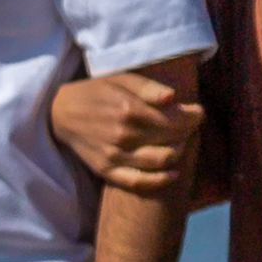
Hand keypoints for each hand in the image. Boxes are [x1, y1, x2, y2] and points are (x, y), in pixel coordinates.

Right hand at [45, 66, 204, 201]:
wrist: (62, 113)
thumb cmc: (96, 92)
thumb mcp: (120, 79)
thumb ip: (148, 87)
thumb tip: (173, 97)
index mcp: (128, 109)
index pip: (174, 118)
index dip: (193, 116)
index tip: (199, 113)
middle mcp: (123, 134)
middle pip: (171, 138)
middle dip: (187, 132)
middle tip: (191, 127)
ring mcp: (115, 156)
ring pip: (160, 160)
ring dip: (178, 152)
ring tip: (181, 143)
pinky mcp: (107, 171)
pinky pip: (138, 182)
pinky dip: (160, 180)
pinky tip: (173, 174)